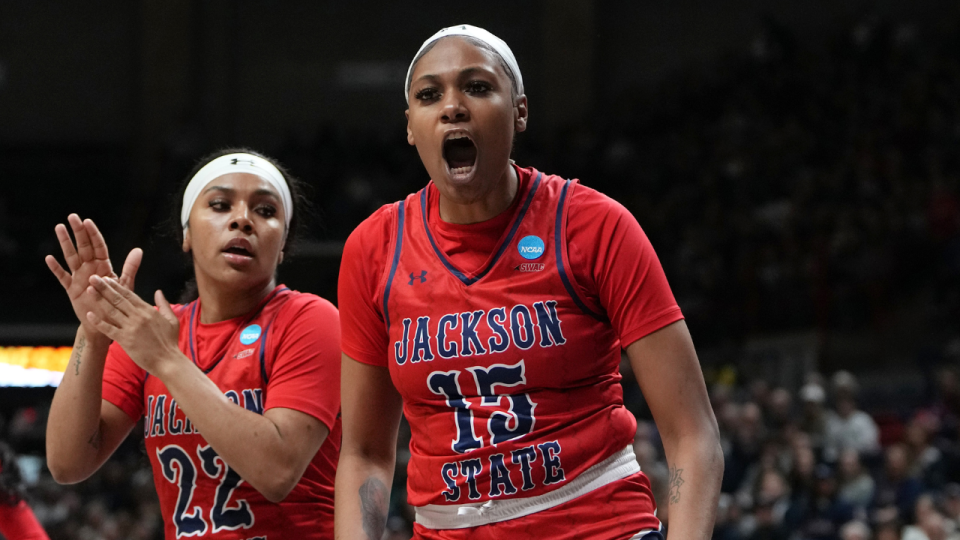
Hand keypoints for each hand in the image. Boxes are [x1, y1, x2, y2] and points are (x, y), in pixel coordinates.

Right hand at [45, 214, 141, 341]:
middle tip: (72, 217)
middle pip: (83, 247)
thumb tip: (138, 249)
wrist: (106, 324)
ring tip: (59, 228)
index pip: (98, 246)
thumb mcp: (125, 285)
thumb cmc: (117, 303)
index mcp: (104, 266)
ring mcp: (79, 278)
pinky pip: (63, 277)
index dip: (93, 234)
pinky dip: (56, 268)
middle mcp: (90, 269)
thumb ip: (130, 267)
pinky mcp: (72, 290)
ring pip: (71, 257)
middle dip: (78, 232)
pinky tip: (49, 258)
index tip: (87, 221)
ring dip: (65, 243)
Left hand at [84, 277, 181, 375]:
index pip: (129, 295)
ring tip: (89, 290)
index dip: (117, 286)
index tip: (107, 279)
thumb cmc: (170, 342)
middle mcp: (138, 316)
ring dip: (99, 299)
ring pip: (112, 311)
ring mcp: (131, 328)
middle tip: (93, 278)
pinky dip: (99, 322)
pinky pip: (109, 329)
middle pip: (118, 299)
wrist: (168, 361)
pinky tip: (90, 315)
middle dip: (104, 287)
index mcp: (148, 310)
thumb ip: (164, 304)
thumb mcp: (171, 320)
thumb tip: (158, 292)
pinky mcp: (125, 340)